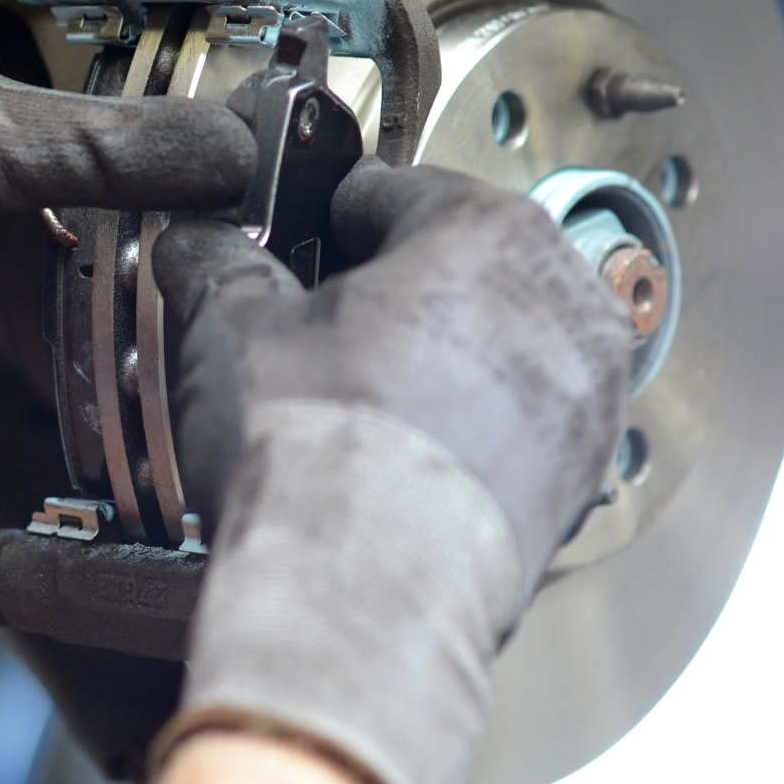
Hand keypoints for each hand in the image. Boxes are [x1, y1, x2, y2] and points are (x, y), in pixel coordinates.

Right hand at [149, 162, 633, 783]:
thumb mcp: (230, 326)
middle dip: (392, 293)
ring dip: (436, 362)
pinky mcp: (579, 481)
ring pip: (496, 349)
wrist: (362, 593)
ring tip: (355, 404)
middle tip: (317, 331)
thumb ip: (217, 263)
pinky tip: (394, 463)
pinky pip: (516, 427)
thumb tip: (199, 246)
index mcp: (484, 230)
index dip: (324, 219)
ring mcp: (584, 397)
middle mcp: (559, 300)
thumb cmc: (319, 453)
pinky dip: (466, 432)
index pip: (393, 190)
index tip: (295, 245)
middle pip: (461, 268)